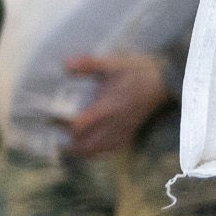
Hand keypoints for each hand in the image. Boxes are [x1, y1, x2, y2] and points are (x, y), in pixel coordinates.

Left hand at [58, 51, 172, 157]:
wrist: (167, 80)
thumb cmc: (139, 71)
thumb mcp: (114, 63)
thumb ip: (89, 64)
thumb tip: (65, 64)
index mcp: (108, 108)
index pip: (79, 126)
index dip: (61, 126)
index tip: (48, 119)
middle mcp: (114, 124)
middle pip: (86, 145)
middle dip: (68, 144)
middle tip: (54, 137)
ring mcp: (123, 130)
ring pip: (98, 150)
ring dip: (81, 151)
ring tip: (68, 145)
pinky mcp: (131, 132)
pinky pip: (112, 149)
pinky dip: (98, 151)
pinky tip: (90, 146)